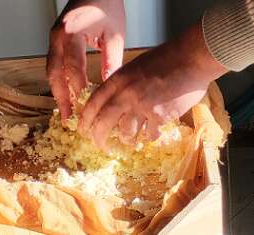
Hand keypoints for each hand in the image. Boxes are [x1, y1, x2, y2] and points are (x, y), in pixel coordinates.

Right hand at [46, 0, 125, 119]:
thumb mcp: (114, 34)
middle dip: (61, 97)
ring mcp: (53, 38)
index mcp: (72, 32)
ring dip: (57, 91)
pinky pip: (53, 64)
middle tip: (68, 116)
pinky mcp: (55, 41)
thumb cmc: (106, 4)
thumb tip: (109, 85)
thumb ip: (111, 61)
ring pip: (50, 71)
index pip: (73, 67)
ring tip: (66, 109)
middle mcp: (57, 36)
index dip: (78, 89)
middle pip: (54, 73)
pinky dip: (59, 80)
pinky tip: (66, 92)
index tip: (84, 107)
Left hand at [78, 22, 228, 148]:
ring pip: (126, 133)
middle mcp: (126, 94)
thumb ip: (121, 85)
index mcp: (118, 80)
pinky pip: (149, 135)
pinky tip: (153, 132)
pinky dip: (149, 136)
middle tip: (100, 145)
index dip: (85, 120)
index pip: (93, 104)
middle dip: (98, 138)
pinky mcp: (160, 116)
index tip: (83, 130)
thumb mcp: (134, 68)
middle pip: (104, 123)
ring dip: (127, 139)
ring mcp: (143, 106)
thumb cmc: (165, 60)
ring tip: (131, 139)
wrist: (191, 58)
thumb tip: (112, 104)